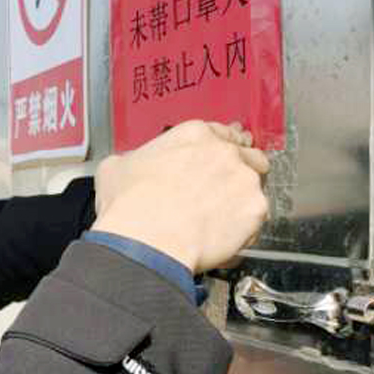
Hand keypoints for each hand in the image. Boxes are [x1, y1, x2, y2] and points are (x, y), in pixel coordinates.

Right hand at [91, 120, 269, 272]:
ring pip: (255, 188)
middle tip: (219, 192)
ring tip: (216, 221)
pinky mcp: (256, 211)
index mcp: (193, 134)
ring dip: (240, 201)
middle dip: (238, 172)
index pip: (222, 133)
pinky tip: (218, 239)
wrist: (144, 241)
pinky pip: (256, 221)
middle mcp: (224, 151)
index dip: (220, 150)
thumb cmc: (130, 206)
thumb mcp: (116, 168)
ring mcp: (244, 180)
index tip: (216, 162)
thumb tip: (132, 167)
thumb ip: (135, 160)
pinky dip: (242, 231)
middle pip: (248, 156)